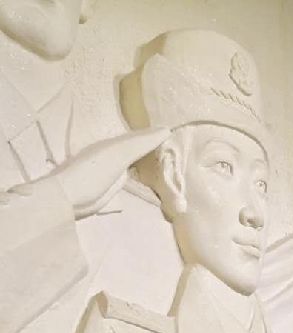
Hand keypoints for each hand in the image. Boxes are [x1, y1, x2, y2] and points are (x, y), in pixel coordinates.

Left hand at [49, 127, 169, 218]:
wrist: (69, 198)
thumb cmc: (92, 172)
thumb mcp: (117, 153)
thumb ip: (140, 143)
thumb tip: (166, 130)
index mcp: (114, 142)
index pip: (141, 135)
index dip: (157, 135)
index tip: (176, 135)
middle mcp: (115, 152)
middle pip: (140, 147)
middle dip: (156, 146)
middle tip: (178, 149)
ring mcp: (114, 169)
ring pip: (138, 161)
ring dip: (152, 160)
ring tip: (172, 162)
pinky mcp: (114, 185)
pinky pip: (136, 175)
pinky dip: (146, 173)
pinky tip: (154, 176)